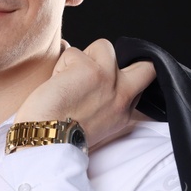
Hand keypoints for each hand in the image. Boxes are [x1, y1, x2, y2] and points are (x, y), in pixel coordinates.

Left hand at [13, 38, 155, 151]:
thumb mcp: (94, 127)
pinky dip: (60, 64)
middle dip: (124, 60)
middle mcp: (122, 98)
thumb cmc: (57, 137)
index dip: (121, 78)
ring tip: (66, 79)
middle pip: (146, 67)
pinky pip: (73, 52)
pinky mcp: (90, 70)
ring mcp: (109, 81)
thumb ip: (103, 105)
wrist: (44, 143)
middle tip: (93, 73)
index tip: (102, 82)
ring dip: (82, 56)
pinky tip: (54, 83)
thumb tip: (93, 75)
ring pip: (104, 47)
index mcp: (123, 115)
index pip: (139, 87)